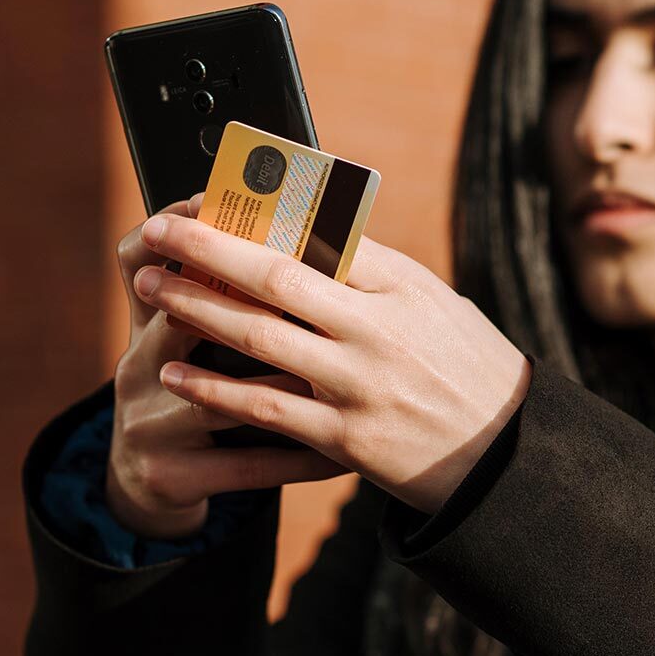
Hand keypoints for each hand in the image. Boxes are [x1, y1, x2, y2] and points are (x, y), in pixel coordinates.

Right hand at [105, 196, 348, 537]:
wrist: (146, 479)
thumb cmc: (183, 387)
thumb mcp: (177, 340)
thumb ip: (223, 292)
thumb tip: (295, 231)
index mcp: (144, 325)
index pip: (137, 260)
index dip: (187, 235)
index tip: (240, 207)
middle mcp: (134, 369)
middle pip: (180, 324)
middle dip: (251, 302)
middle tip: (319, 289)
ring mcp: (149, 426)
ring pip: (224, 401)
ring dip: (290, 386)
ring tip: (350, 378)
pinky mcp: (171, 476)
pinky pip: (247, 465)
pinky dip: (300, 459)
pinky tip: (343, 455)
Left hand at [133, 213, 530, 514]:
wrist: (504, 456)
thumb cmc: (464, 366)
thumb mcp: (433, 304)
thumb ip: (371, 273)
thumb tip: (304, 231)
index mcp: (402, 285)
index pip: (319, 233)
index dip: (254, 215)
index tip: (207, 200)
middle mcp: (379, 329)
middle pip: (275, 278)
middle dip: (206, 250)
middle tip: (155, 232)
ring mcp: (360, 385)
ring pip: (259, 338)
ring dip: (195, 309)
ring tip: (150, 289)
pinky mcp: (345, 439)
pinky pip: (264, 408)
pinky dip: (213, 388)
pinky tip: (174, 371)